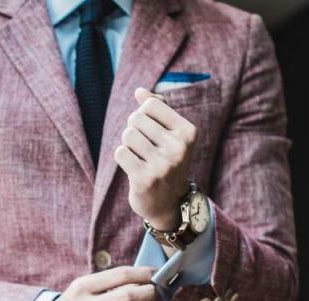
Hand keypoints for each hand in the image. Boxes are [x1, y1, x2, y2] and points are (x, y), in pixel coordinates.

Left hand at [114, 88, 198, 230]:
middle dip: (134, 129)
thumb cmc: (167, 160)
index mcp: (188, 132)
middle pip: (135, 118)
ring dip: (128, 144)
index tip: (151, 130)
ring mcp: (162, 165)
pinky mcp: (145, 179)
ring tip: (140, 157)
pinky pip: (120, 152)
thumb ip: (158, 109)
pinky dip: (123, 158)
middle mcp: (178, 148)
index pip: (150, 104)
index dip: (143, 114)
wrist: (169, 203)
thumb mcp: (170, 133)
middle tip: (144, 147)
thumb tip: (140, 91)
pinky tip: (134, 168)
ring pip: (127, 135)